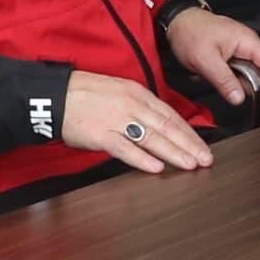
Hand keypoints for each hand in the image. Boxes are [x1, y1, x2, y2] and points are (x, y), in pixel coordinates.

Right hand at [59, 65, 215, 172]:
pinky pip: (125, 148)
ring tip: (190, 164)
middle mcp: (131, 104)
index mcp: (137, 93)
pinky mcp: (101, 134)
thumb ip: (140, 107)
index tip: (202, 145)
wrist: (54, 95)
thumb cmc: (84, 94)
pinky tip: (157, 167)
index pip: (170, 114)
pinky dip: (142, 159)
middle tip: (205, 159)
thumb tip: (160, 126)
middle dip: (189, 145)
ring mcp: (116, 119)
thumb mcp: (118, 92)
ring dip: (174, 153)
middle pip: (167, 127)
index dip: (189, 132)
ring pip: (152, 138)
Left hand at [164, 7, 259, 110]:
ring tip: (226, 87)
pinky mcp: (232, 54)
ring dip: (243, 84)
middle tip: (255, 103)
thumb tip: (239, 98)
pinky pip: (240, 70)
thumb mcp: (205, 60)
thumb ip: (224, 80)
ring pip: (252, 72)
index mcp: (247, 41)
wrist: (177, 21)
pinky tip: (219, 80)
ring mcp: (240, 48)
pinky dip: (233, 79)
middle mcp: (247, 44)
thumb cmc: (190, 31)